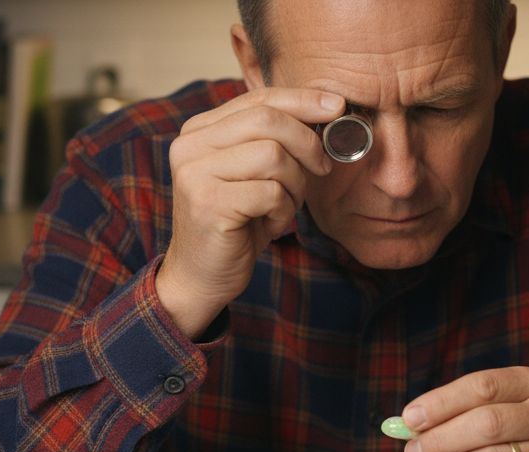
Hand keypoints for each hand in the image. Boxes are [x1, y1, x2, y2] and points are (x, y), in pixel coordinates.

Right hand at [156, 87, 344, 337]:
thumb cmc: (237, 223)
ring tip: (284, 206)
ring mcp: (195, 173)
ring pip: (273, 156)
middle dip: (307, 143)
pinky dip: (283, 211)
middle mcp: (190, 145)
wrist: (202, 276)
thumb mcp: (254, 174)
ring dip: (295, 185)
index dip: (302, 100)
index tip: (338, 106)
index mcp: (200, 130)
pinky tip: (272, 226)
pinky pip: (270, 193)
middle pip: (267, 120)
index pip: (257, 99)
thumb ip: (273, 140)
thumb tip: (327, 110)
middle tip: (322, 168)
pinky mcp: (208, 204)